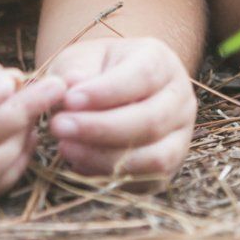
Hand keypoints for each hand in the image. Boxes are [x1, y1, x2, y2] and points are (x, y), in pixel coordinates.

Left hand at [44, 37, 197, 188]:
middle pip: (152, 120)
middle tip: (59, 127)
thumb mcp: (82, 59)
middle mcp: (180, 98)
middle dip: (100, 128)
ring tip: (65, 147)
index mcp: (162, 62)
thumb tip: (68, 86)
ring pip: (155, 157)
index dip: (107, 91)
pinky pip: (147, 181)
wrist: (110, 91)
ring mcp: (181, 135)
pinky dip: (111, 176)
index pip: (144, 76)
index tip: (69, 99)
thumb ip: (74, 70)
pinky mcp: (171, 165)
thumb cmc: (95, 71)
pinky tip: (79, 163)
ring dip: (105, 157)